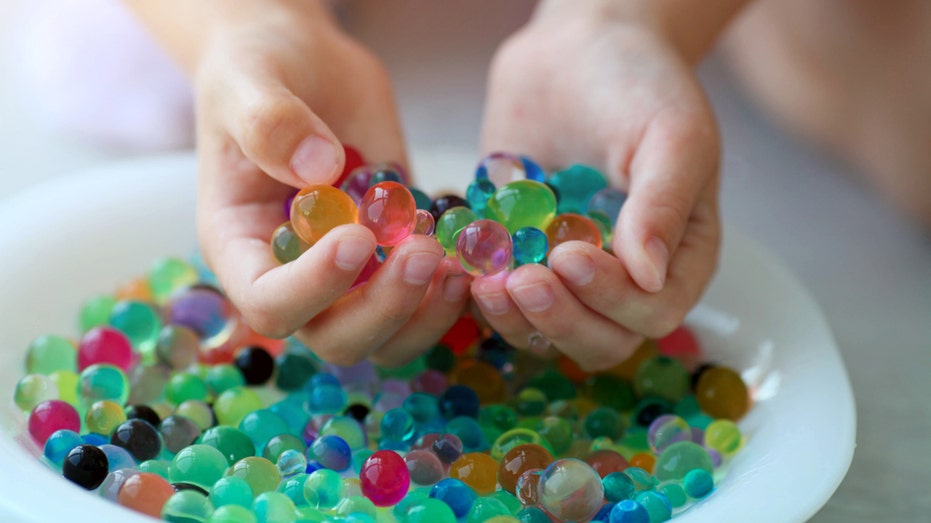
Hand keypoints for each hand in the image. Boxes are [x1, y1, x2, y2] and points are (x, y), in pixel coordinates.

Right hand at [193, 3, 471, 365]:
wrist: (305, 63)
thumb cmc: (259, 69)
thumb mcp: (250, 81)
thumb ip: (271, 123)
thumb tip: (318, 171)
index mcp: (241, 247)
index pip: (269, 303)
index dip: (314, 287)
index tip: (357, 237)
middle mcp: (295, 274)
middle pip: (336, 338)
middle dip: (384, 307)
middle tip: (423, 251)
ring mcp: (350, 273)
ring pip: (387, 337)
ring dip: (426, 314)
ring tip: (454, 263)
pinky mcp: (394, 255)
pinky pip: (424, 303)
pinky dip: (451, 293)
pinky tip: (470, 252)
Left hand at [474, 12, 720, 370]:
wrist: (578, 45)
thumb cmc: (640, 83)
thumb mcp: (672, 133)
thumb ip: (663, 205)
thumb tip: (648, 278)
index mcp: (677, 256)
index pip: (654, 311)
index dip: (612, 299)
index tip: (571, 256)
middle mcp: (624, 276)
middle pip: (600, 339)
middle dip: (560, 319)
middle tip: (521, 281)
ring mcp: (567, 272)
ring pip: (546, 331)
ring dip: (515, 318)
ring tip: (486, 282)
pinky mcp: (519, 255)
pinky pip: (501, 298)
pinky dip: (479, 295)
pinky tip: (460, 267)